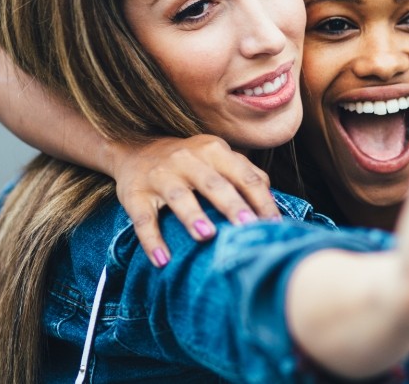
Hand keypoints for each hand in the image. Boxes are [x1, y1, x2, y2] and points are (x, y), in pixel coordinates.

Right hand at [111, 135, 278, 266]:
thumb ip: (245, 173)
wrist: (134, 149)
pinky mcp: (134, 194)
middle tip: (247, 227)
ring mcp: (160, 175)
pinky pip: (143, 219)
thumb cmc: (189, 162)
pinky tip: (162, 260)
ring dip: (192, 215)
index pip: (244, 175)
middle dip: (232, 205)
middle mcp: (186, 159)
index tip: (274, 225)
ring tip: (206, 236)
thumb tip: (272, 200)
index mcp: (213, 151)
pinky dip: (151, 240)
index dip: (260, 200)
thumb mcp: (216, 158)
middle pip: (213, 183)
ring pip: (178, 196)